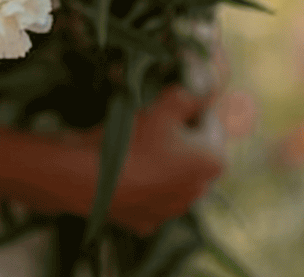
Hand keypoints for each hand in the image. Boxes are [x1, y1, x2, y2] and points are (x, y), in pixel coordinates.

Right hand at [106, 84, 225, 234]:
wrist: (90, 176)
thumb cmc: (135, 138)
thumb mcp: (166, 103)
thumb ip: (193, 91)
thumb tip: (207, 81)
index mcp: (213, 160)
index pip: (209, 118)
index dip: (187, 105)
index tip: (163, 102)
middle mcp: (201, 190)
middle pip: (192, 148)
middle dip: (178, 133)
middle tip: (150, 119)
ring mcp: (174, 210)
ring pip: (173, 172)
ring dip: (162, 157)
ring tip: (136, 142)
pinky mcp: (149, 221)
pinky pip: (150, 193)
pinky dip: (143, 181)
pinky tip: (126, 168)